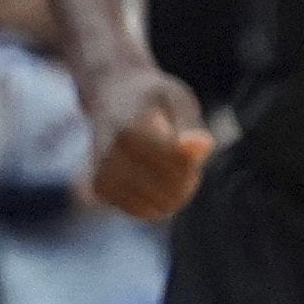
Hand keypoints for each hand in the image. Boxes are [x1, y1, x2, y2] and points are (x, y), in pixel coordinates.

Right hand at [83, 63, 213, 219]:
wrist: (110, 93)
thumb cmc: (151, 97)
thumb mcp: (175, 97)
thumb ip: (189, 123)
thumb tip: (204, 146)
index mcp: (129, 130)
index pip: (178, 167)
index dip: (193, 162)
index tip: (191, 146)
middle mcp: (109, 153)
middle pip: (168, 191)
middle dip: (185, 181)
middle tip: (183, 161)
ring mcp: (101, 172)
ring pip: (156, 207)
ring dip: (172, 194)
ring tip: (170, 169)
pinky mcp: (99, 187)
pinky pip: (141, 211)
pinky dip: (156, 202)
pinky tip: (155, 181)